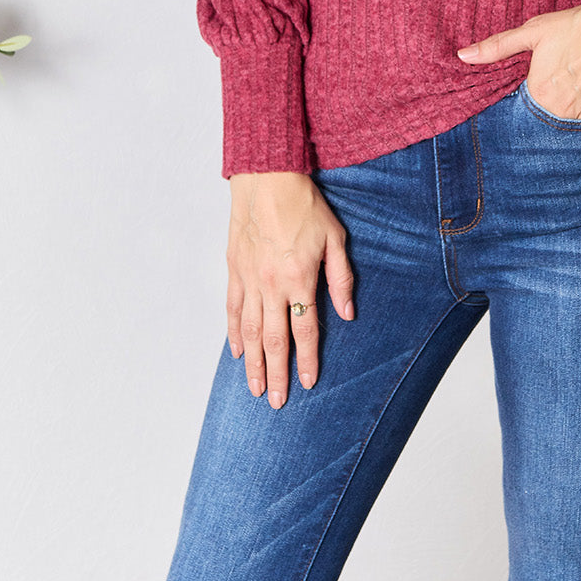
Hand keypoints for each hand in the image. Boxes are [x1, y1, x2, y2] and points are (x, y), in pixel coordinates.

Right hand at [227, 170, 354, 408]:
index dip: (306, 360)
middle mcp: (272, 285)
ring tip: (255, 389)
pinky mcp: (234, 270)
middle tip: (276, 402)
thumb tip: (347, 312)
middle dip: (276, 374)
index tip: (307, 383)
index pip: (304, 330)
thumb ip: (341, 278)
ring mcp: (250, 279)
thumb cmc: (304, 205)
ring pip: (250, 331)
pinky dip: (234, 333)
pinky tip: (237, 352)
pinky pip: (233, 309)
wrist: (267, 178)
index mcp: (299, 279)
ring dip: (253, 363)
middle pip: (274, 340)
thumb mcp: (335, 238)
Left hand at [457, 1, 580, 120]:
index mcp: (538, 94)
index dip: (534, 89)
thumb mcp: (534, 32)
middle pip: (548, 114)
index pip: (525, 105)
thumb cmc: (579, 27)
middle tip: (568, 75)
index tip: (546, 76)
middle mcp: (560, 112)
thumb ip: (497, 47)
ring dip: (574, 105)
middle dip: (554, 99)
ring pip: (572, 119)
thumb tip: (463, 56)